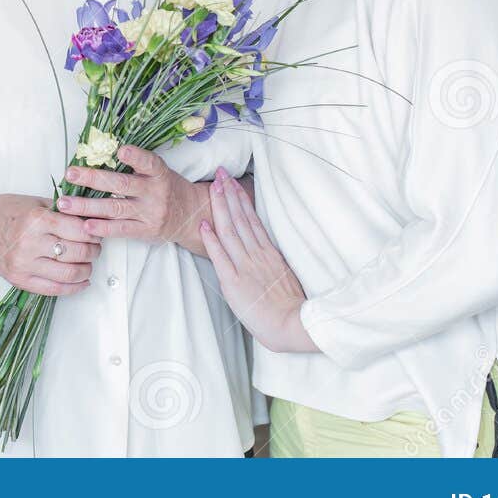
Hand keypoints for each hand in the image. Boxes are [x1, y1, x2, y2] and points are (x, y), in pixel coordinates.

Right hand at [0, 193, 98, 296]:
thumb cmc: (8, 211)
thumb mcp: (36, 202)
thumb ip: (62, 212)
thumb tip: (92, 221)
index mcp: (37, 219)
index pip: (79, 230)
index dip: (93, 233)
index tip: (96, 232)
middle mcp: (30, 243)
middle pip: (77, 253)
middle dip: (93, 251)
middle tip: (95, 247)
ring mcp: (24, 264)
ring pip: (69, 274)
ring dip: (86, 270)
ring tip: (88, 263)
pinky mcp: (19, 280)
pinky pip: (54, 290)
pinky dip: (74, 287)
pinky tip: (82, 281)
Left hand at [56, 146, 204, 249]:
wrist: (190, 216)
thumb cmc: (166, 188)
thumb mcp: (158, 172)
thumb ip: (136, 165)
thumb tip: (99, 153)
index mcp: (159, 173)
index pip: (149, 162)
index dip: (136, 156)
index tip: (120, 150)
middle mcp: (155, 192)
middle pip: (121, 184)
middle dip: (93, 179)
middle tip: (71, 174)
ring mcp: (150, 213)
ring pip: (115, 208)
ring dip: (87, 206)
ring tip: (65, 203)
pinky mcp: (146, 231)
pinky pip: (121, 230)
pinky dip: (102, 227)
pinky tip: (85, 225)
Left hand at [200, 169, 317, 353]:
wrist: (293, 324)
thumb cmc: (290, 306)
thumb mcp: (284, 275)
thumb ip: (271, 260)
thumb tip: (263, 248)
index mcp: (269, 253)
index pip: (252, 219)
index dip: (240, 198)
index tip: (232, 182)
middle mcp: (257, 255)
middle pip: (240, 218)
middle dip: (228, 193)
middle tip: (220, 173)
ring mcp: (245, 266)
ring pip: (230, 230)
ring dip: (220, 207)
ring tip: (212, 187)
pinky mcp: (234, 282)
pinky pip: (221, 256)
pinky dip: (211, 239)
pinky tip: (204, 223)